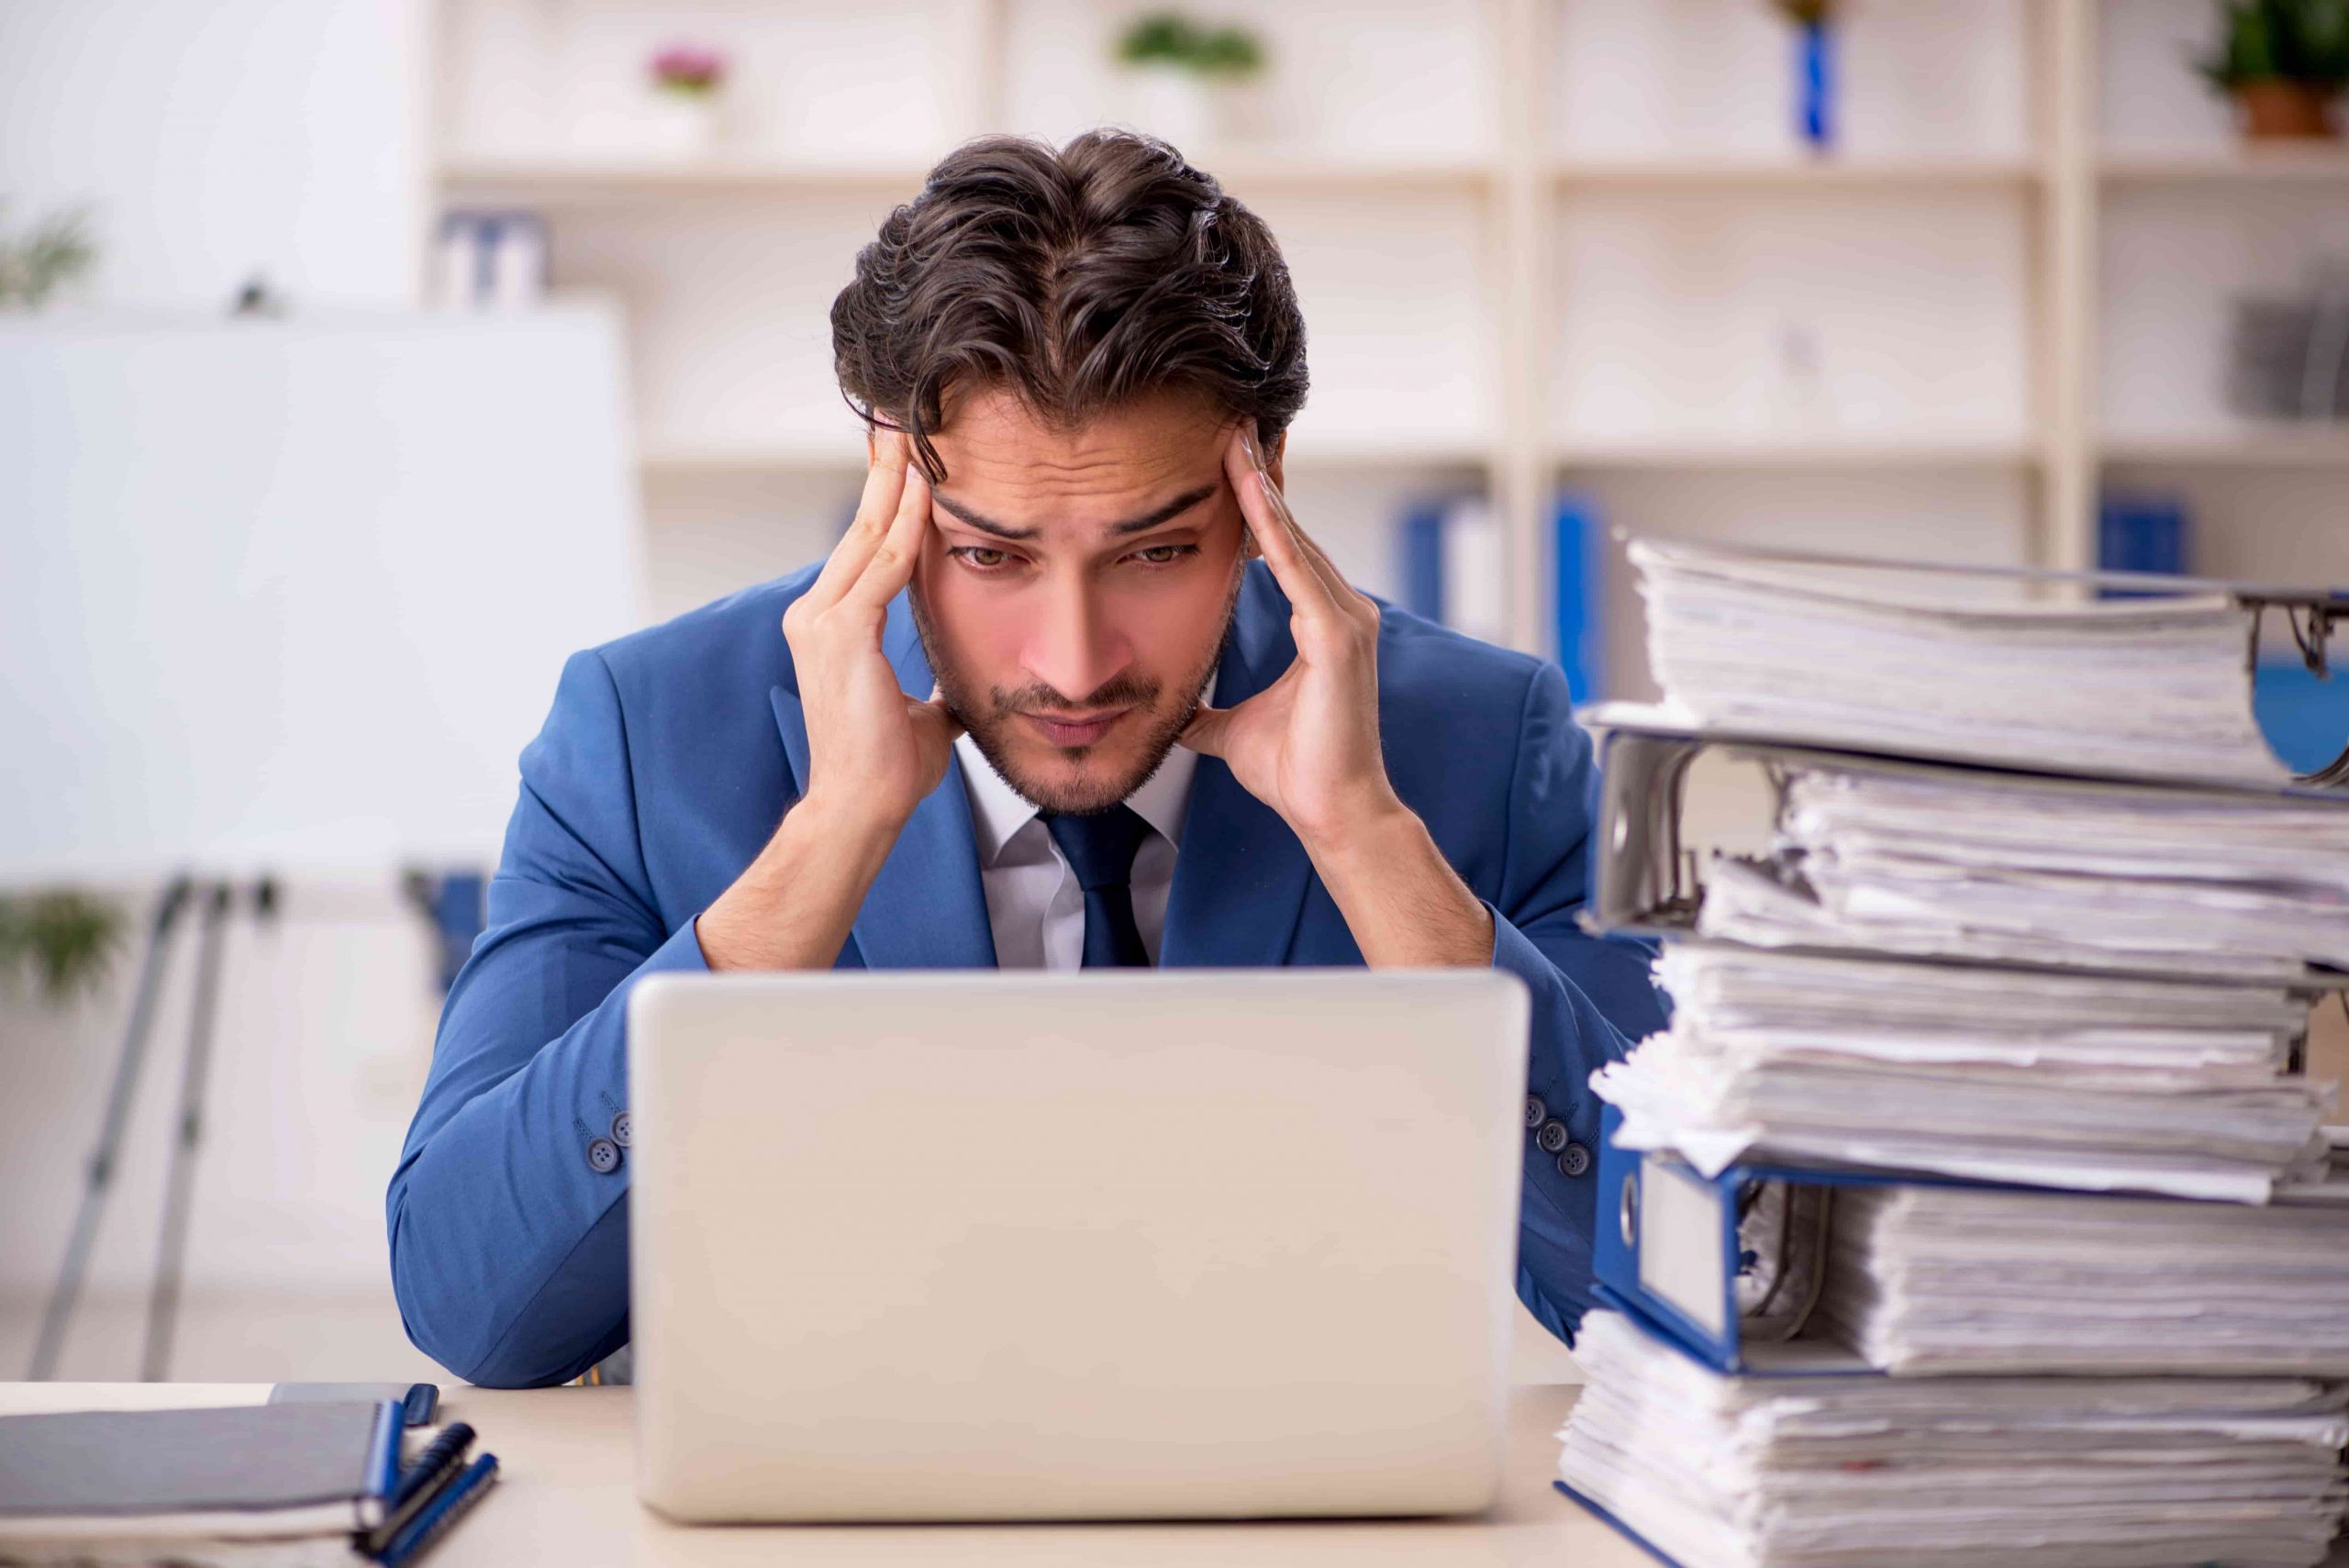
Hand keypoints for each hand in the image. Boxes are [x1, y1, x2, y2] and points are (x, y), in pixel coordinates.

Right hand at [779, 433, 963, 833]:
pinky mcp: (843, 633)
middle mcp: (817, 613)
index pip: (866, 548)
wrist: (861, 808)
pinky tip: (927, 488)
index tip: (904, 458)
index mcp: (832, 626)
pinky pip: (885, 564)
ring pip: (871, 533)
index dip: (887, 499)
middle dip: (886, 468)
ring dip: (897, 480)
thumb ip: (933, 685)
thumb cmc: (886, 769)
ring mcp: (823, 620)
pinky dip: (909, 524)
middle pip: (862, 525)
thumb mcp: (920, 714)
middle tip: (903, 416)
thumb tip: (960, 684)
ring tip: (914, 430)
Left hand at [1180, 426, 1405, 853]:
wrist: (1333, 813)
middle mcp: (1343, 611)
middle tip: (1230, 425)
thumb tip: (1173, 713)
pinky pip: (1299, 571)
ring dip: (1263, 490)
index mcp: (1323, 624)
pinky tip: (1251, 496)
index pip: (1283, 551)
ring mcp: (1347, 621)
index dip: (1258, 507)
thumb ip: (1206, 712)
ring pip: (1296, 540)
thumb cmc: (1297, 772)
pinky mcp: (1339, 638)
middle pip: (1293, 531)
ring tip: (1235, 441)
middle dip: (1260, 479)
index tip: (1228, 462)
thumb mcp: (1233, 732)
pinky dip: (1274, 532)